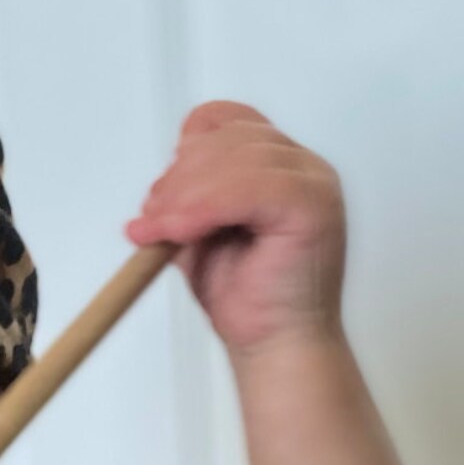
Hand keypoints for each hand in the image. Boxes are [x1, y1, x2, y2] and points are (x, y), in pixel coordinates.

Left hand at [124, 100, 345, 354]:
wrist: (274, 345)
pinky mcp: (313, 206)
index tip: (160, 193)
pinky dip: (205, 207)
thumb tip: (155, 189)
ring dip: (184, 195)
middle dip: (178, 178)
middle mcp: (302, 164)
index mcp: (276, 162)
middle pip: (227, 136)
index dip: (186, 148)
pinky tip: (180, 232)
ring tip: (158, 231)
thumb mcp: (197, 232)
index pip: (225, 119)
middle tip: (150, 219)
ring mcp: (313, 182)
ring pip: (236, 158)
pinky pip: (250, 187)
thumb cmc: (244, 295)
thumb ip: (183, 199)